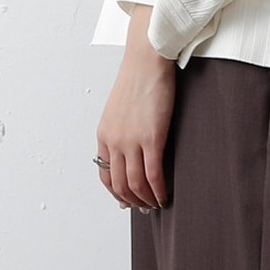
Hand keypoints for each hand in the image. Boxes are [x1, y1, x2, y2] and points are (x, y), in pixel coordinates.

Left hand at [96, 6, 176, 210]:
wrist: (146, 61)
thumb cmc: (138, 80)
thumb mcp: (119, 110)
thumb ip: (120, 131)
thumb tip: (129, 150)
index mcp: (104, 135)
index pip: (105, 175)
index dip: (116, 193)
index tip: (127, 201)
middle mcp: (114, 142)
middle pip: (120, 184)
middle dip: (132, 201)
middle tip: (145, 207)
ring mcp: (131, 141)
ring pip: (136, 184)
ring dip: (146, 199)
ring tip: (157, 204)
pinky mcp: (152, 138)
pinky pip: (153, 175)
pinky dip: (158, 190)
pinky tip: (165, 196)